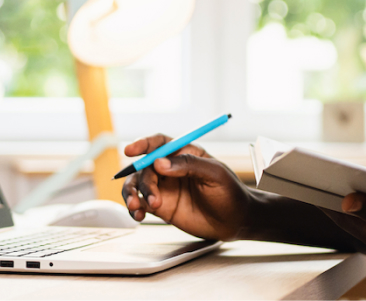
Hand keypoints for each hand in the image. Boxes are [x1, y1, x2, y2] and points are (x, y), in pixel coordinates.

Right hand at [119, 134, 252, 240]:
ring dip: (132, 193)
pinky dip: (134, 208)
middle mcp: (170, 168)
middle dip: (144, 182)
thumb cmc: (229, 192)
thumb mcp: (214, 174)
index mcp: (183, 153)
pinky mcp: (160, 206)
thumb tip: (159, 162)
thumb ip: (188, 165)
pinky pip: (140, 203)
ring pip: (137, 184)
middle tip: (153, 198)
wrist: (235, 221)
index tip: (130, 150)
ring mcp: (164, 187)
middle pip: (145, 167)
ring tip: (138, 206)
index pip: (159, 143)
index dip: (143, 144)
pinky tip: (138, 215)